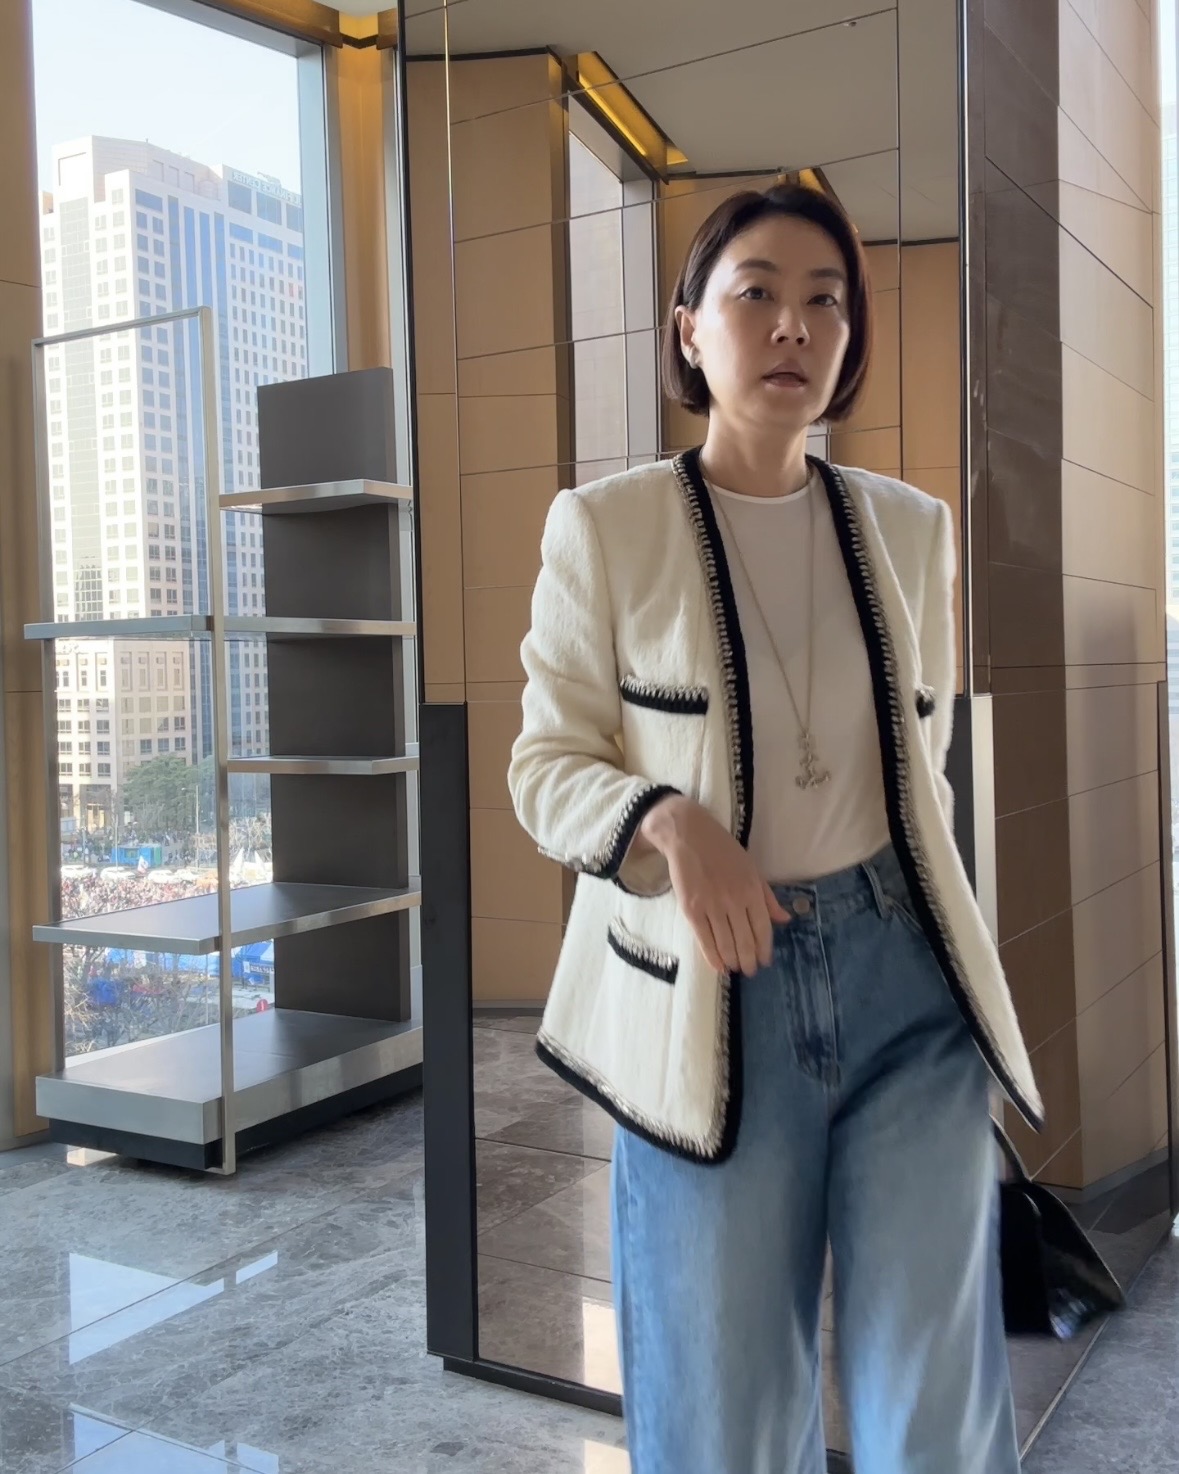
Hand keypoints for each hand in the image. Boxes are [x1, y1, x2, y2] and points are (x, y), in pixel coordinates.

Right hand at [639, 795, 789, 976]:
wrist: (689, 836)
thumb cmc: (723, 851)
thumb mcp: (752, 869)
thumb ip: (768, 897)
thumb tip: (784, 920)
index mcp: (752, 890)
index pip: (763, 928)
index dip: (764, 949)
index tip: (765, 961)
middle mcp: (734, 901)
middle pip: (745, 941)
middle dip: (750, 960)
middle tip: (750, 970)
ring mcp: (711, 906)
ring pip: (725, 944)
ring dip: (733, 961)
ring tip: (736, 968)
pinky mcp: (691, 909)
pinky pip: (704, 939)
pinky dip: (712, 957)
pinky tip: (719, 966)